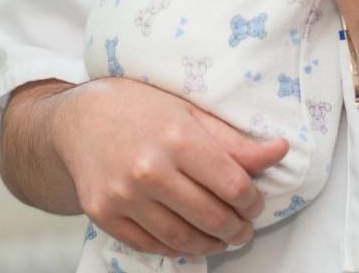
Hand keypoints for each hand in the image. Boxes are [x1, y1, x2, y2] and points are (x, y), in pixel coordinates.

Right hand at [58, 77, 288, 256]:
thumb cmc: (138, 109)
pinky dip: (175, 248)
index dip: (253, 201)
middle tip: (244, 227)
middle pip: (212, 217)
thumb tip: (280, 150)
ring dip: (211, 244)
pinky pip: (150, 245)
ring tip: (222, 238)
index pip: (234, 186)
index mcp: (178, 138)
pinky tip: (188, 240)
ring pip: (182, 239)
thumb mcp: (189, 112)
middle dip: (237, 228)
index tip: (255, 202)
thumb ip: (233, 139)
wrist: (77, 120)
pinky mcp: (104, 214)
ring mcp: (124, 196)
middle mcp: (150, 169)